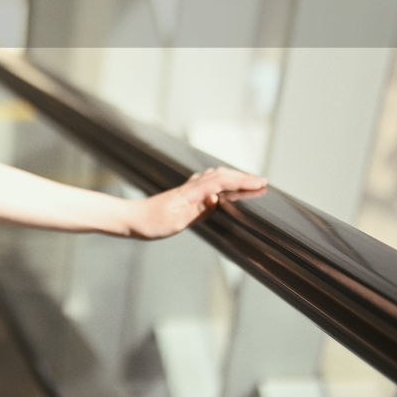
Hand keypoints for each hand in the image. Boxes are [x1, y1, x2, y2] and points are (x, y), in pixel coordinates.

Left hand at [132, 166, 267, 239]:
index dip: (242, 181)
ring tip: (250, 182)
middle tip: (262, 182)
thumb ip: (198, 210)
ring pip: (215, 175)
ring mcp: (188, 188)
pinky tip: (226, 185)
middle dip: (243, 177)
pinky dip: (222, 180)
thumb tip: (217, 198)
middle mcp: (190, 187)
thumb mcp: (177, 221)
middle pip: (221, 174)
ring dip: (233, 177)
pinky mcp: (186, 193)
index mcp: (191, 193)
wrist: (134, 218)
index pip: (221, 181)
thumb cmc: (152, 222)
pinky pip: (208, 181)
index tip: (260, 183)